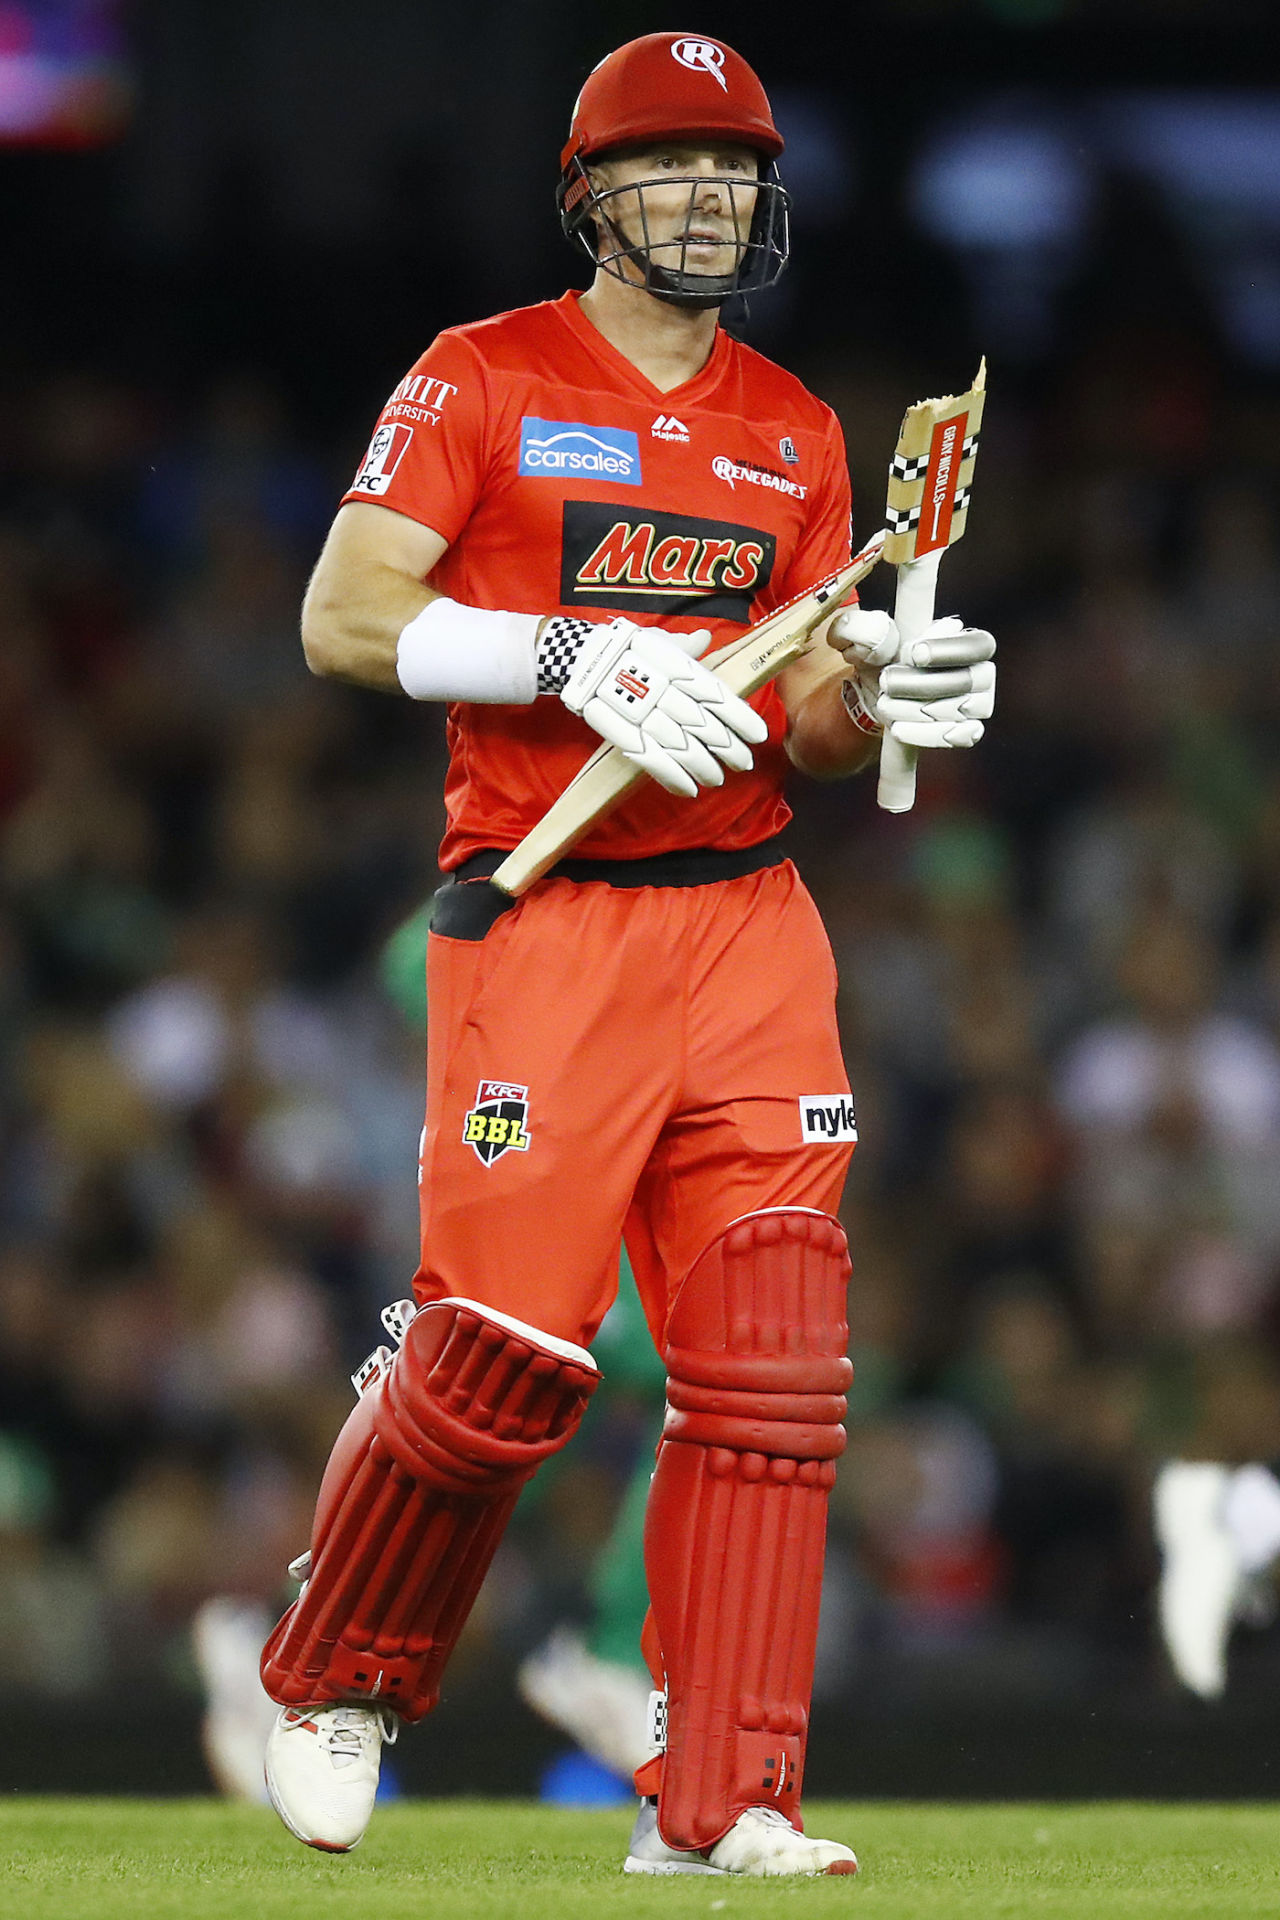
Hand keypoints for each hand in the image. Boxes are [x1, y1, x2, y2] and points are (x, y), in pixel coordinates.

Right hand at [560, 619, 768, 797]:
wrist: (580, 657)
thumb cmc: (623, 648)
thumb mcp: (655, 639)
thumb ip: (683, 646)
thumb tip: (704, 639)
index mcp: (679, 668)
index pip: (719, 697)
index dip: (741, 719)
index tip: (759, 736)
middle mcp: (667, 692)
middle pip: (706, 727)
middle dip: (729, 750)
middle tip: (744, 764)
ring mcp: (646, 715)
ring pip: (684, 748)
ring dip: (704, 768)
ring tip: (717, 779)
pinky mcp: (625, 733)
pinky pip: (654, 761)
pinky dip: (674, 779)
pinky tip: (689, 790)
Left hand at [829, 608, 994, 747]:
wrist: (879, 693)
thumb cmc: (883, 657)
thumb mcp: (867, 637)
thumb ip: (866, 628)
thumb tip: (880, 634)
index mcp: (968, 642)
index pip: (978, 645)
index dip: (950, 650)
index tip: (915, 653)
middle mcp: (981, 674)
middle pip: (966, 681)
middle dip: (921, 683)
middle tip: (886, 682)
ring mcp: (978, 706)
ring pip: (958, 710)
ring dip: (915, 709)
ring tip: (884, 705)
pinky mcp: (968, 732)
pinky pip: (958, 737)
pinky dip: (926, 735)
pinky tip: (899, 729)